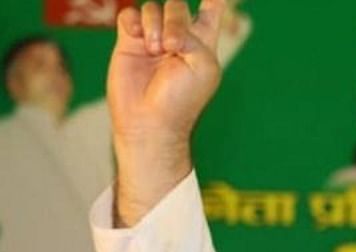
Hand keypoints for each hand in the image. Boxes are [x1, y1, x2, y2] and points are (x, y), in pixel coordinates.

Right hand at [109, 0, 224, 225]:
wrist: (149, 120)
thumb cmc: (182, 99)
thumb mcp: (202, 66)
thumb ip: (191, 36)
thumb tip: (165, 28)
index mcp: (204, 44)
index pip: (211, 11)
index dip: (213, 1)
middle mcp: (178, 38)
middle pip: (178, 6)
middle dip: (175, 19)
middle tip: (171, 47)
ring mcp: (152, 38)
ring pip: (153, 7)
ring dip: (154, 24)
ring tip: (154, 50)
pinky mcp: (129, 41)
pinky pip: (129, 15)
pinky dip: (133, 21)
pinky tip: (136, 37)